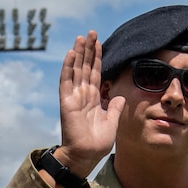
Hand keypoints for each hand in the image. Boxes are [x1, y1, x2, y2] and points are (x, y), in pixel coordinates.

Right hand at [57, 31, 119, 174]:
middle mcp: (83, 94)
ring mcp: (74, 97)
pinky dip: (68, 67)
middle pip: (86, 67)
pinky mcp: (67, 102)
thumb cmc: (97, 142)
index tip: (100, 42)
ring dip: (79, 53)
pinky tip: (71, 53)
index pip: (96, 73)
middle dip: (89, 49)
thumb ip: (115, 108)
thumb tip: (120, 96)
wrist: (86, 155)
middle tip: (91, 32)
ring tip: (82, 37)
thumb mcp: (112, 122)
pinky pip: (66, 81)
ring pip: (76, 69)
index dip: (98, 58)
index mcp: (93, 98)